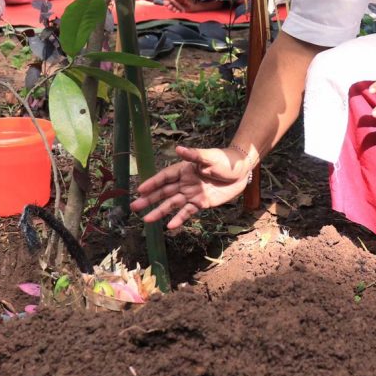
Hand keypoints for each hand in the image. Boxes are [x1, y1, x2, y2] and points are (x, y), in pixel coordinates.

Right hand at [131, 146, 251, 228]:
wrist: (241, 171)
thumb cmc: (224, 160)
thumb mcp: (209, 157)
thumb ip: (193, 155)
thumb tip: (178, 149)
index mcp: (184, 169)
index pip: (164, 177)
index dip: (152, 183)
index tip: (140, 190)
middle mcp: (185, 182)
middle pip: (164, 192)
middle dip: (149, 199)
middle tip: (135, 206)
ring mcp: (192, 194)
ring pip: (172, 204)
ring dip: (159, 211)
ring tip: (146, 219)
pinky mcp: (201, 203)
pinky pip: (187, 212)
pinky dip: (179, 219)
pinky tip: (169, 226)